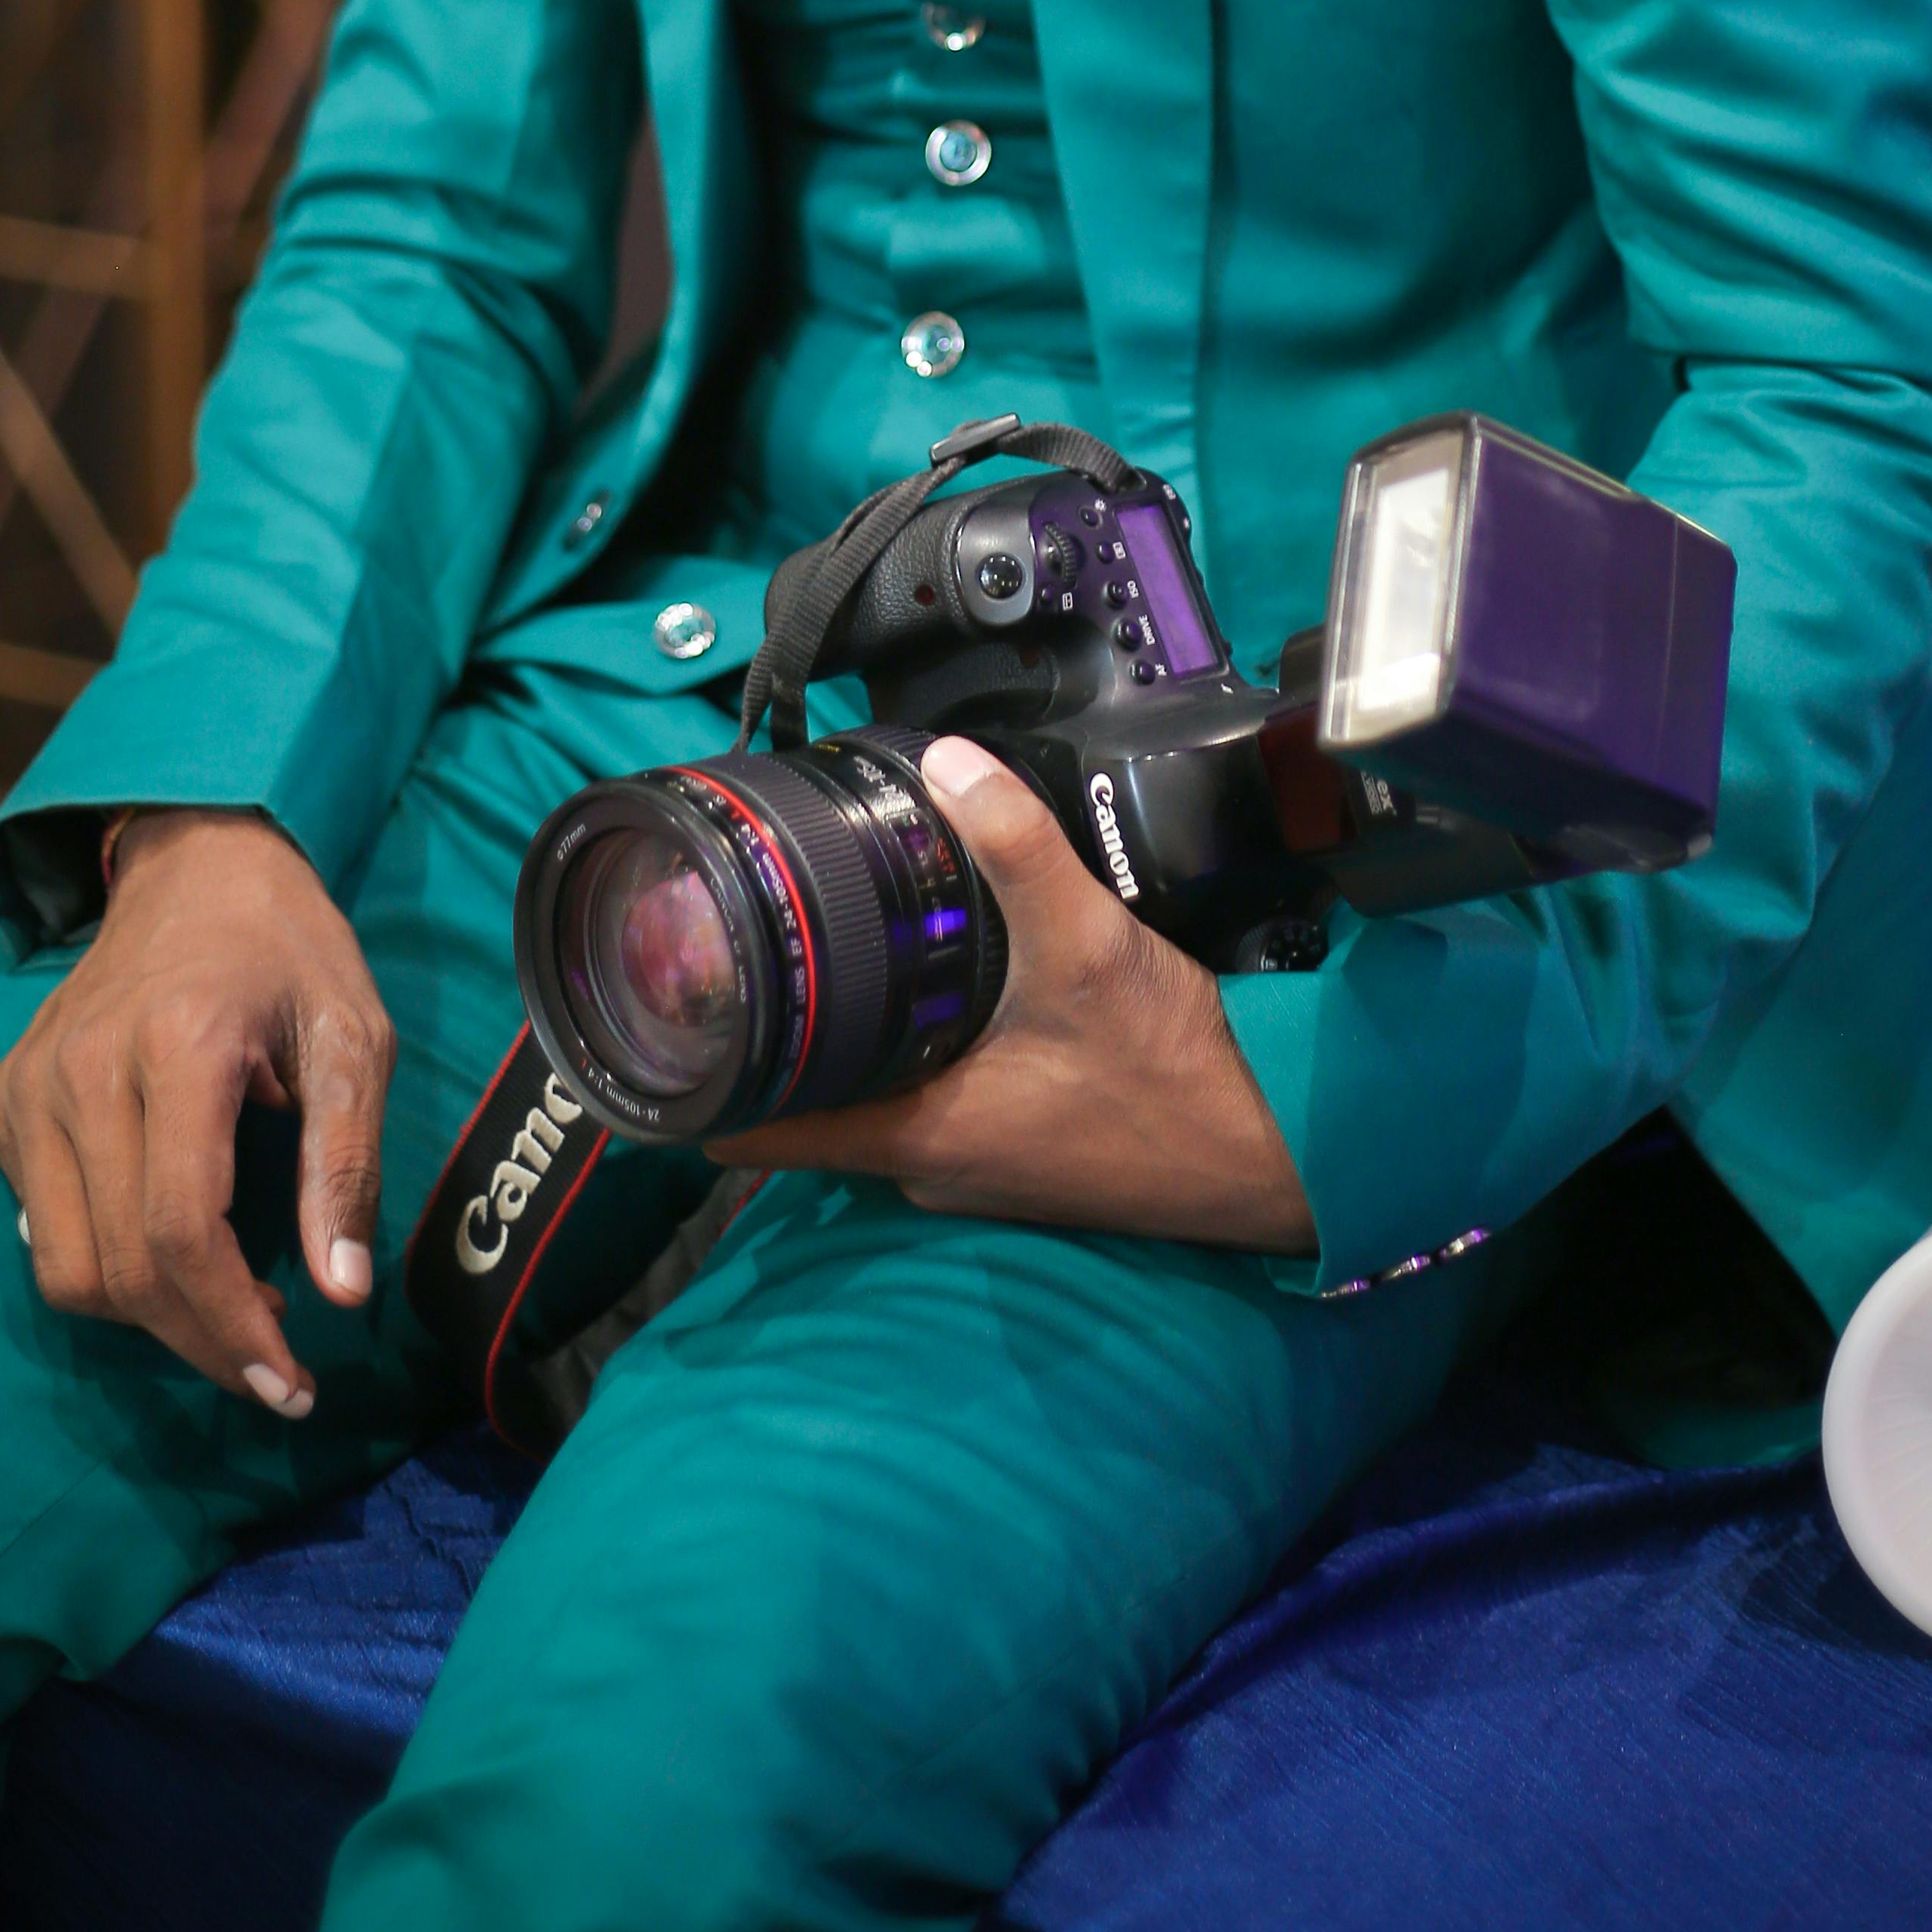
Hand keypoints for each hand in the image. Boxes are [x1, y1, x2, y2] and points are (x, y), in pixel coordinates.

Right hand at [0, 809, 393, 1417]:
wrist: (196, 864)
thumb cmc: (288, 950)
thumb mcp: (352, 1039)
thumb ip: (344, 1165)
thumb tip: (342, 1294)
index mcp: (175, 1044)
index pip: (177, 1231)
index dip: (230, 1327)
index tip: (289, 1382)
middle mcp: (82, 1069)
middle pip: (118, 1268)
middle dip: (200, 1343)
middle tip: (273, 1368)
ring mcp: (29, 1085)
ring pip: (64, 1268)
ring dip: (147, 1319)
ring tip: (227, 1310)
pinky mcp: (2, 1099)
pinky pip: (40, 1226)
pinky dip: (103, 1265)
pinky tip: (170, 1248)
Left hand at [709, 739, 1315, 1254]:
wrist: (1277, 1153)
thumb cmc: (1176, 1077)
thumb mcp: (1089, 945)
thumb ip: (1016, 849)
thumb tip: (949, 763)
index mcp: (912, 1135)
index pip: (752, 1129)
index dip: (691, 1082)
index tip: (655, 1021)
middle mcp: (927, 1167)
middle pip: (806, 1103)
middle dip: (774, 1033)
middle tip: (742, 948)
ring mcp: (975, 1167)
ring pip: (872, 1100)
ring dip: (851, 1040)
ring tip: (831, 953)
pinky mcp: (1021, 1154)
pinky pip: (934, 1101)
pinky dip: (917, 1051)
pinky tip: (943, 991)